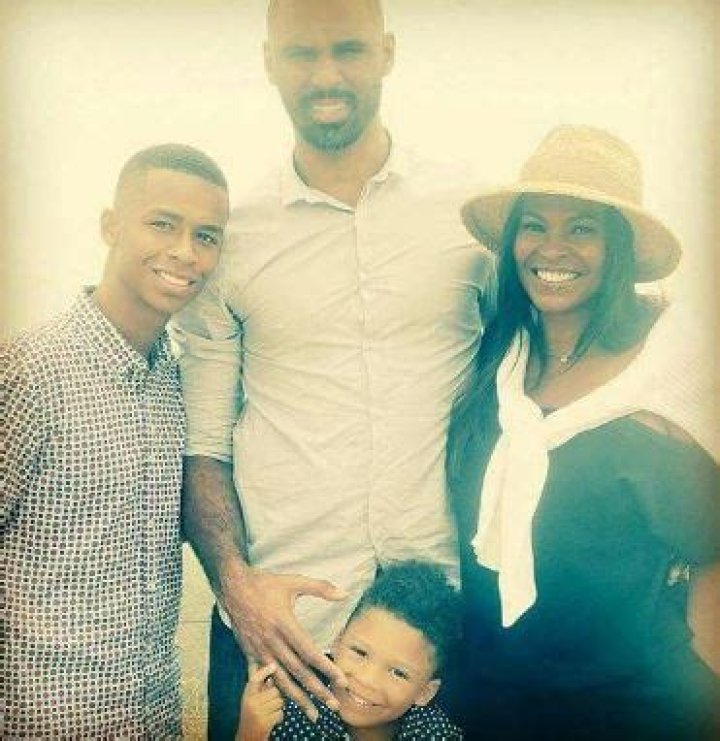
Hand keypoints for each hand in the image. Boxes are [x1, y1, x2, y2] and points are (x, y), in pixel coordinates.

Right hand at [220, 564, 347, 721]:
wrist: (233, 587)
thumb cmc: (265, 584)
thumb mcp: (293, 581)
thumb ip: (320, 588)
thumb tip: (344, 593)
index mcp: (285, 624)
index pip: (309, 652)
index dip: (326, 668)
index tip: (342, 681)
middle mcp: (272, 641)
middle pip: (298, 671)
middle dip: (317, 690)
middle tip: (334, 705)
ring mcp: (259, 650)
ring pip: (281, 679)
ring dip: (298, 698)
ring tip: (313, 713)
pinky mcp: (249, 653)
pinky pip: (261, 678)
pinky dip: (273, 691)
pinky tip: (282, 704)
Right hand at [236, 663, 283, 740]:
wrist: (247, 738)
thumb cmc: (251, 717)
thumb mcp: (251, 701)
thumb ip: (259, 688)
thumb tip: (270, 674)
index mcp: (247, 696)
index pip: (255, 679)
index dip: (264, 671)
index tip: (273, 665)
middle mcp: (250, 703)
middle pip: (274, 691)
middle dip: (276, 697)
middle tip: (268, 705)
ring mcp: (257, 713)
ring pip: (279, 701)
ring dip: (278, 708)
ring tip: (269, 713)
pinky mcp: (264, 723)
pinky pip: (280, 713)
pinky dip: (279, 718)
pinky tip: (271, 721)